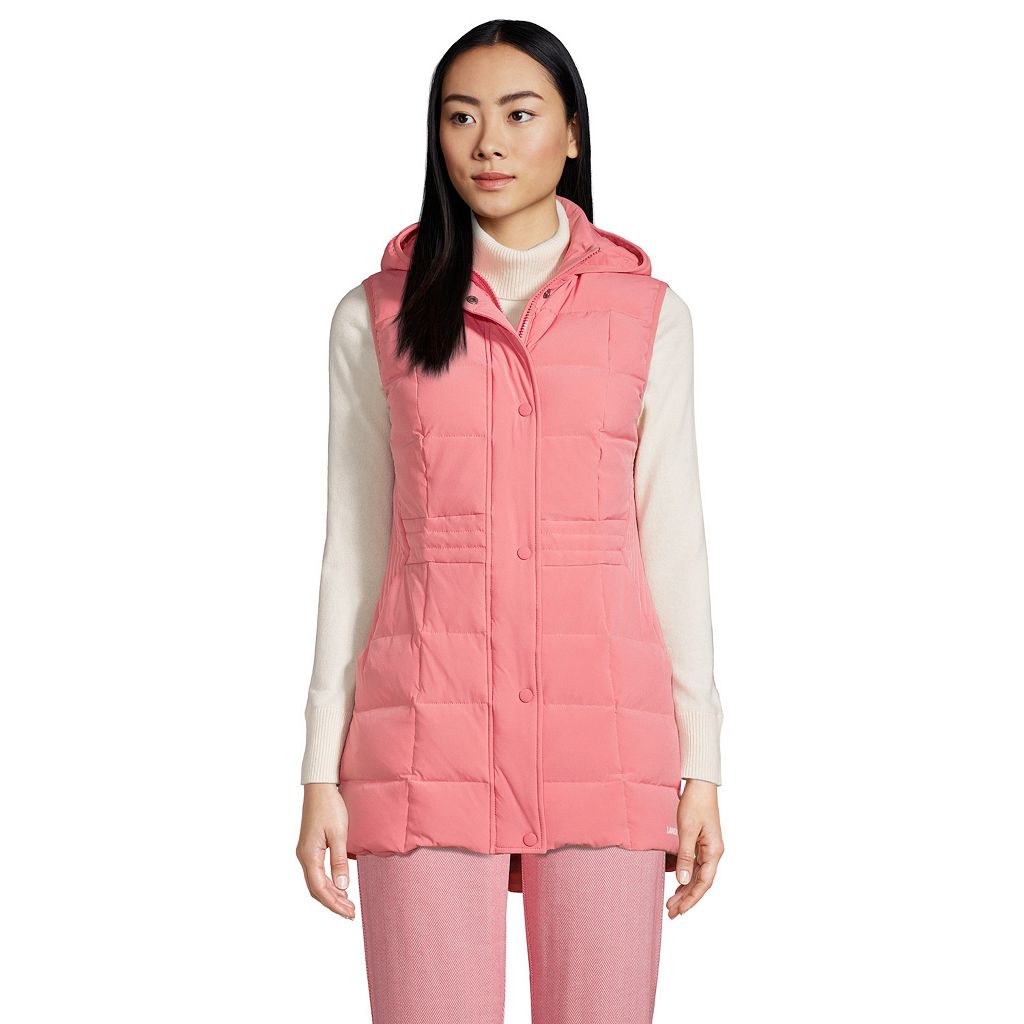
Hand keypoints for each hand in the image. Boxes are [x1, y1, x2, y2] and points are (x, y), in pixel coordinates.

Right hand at [296, 783, 356, 918]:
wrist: (320, 787)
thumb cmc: (330, 807)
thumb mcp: (339, 834)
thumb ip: (340, 861)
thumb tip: (342, 886)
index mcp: (309, 855)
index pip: (320, 888)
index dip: (334, 904)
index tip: (348, 913)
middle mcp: (304, 856)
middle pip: (316, 889)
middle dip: (333, 903)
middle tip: (351, 913)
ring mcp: (306, 852)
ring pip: (316, 882)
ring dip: (331, 894)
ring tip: (347, 904)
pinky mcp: (311, 847)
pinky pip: (317, 872)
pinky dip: (328, 883)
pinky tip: (339, 886)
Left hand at [667, 778, 723, 918]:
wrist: (700, 784)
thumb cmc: (695, 804)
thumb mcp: (687, 830)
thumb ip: (685, 856)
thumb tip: (683, 880)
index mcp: (714, 852)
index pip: (703, 883)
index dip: (691, 899)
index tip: (679, 910)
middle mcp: (714, 853)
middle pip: (700, 883)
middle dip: (686, 899)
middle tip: (671, 912)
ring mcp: (708, 848)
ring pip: (697, 876)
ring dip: (685, 889)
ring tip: (671, 902)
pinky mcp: (702, 843)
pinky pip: (695, 866)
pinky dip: (686, 876)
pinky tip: (677, 883)